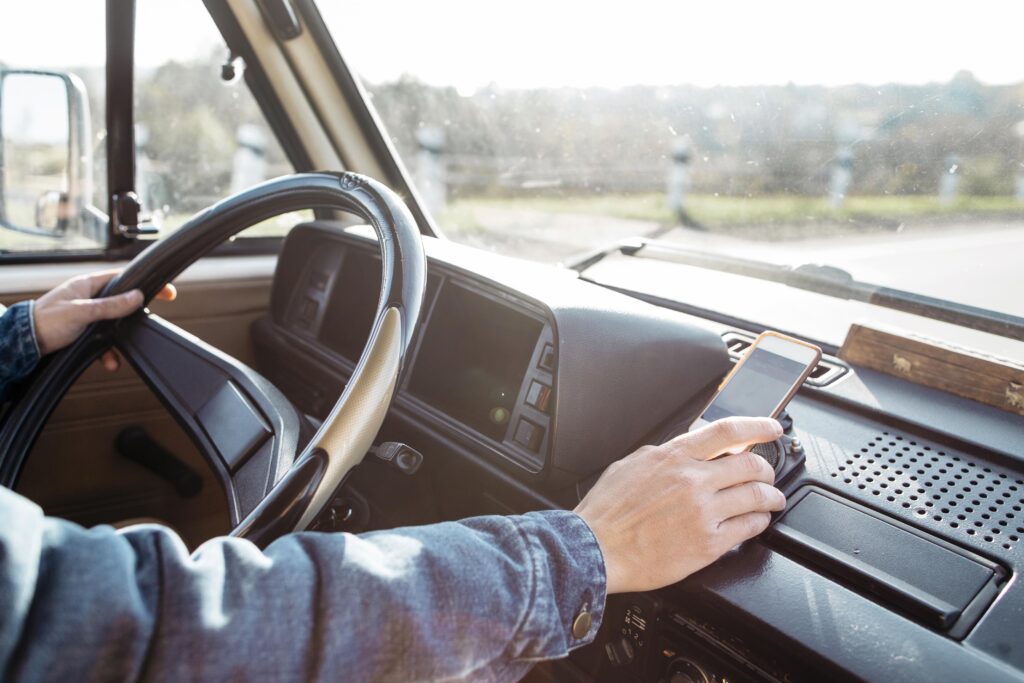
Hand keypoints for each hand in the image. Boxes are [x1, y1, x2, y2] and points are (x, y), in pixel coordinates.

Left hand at [33, 270, 175, 369]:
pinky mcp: (83, 332)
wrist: (22, 344)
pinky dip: (109, 353)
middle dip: (134, 317)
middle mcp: (89, 297)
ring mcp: (86, 315)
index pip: (125, 278)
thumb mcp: (82, 311)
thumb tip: (137, 297)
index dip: (146, 283)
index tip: (166, 292)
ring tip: (120, 352)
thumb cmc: (45, 321)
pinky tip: (110, 362)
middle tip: (149, 321)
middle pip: (122, 303)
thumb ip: (111, 305)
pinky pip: (103, 341)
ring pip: (114, 325)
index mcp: (88, 285)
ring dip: (119, 341)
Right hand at [575, 416, 785, 593]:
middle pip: (751, 464)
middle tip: (768, 474)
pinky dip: (760, 522)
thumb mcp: (631, 465)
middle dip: (767, 469)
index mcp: (673, 457)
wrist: (596, 549)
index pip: (727, 432)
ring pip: (757, 495)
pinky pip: (750, 527)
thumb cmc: (606, 513)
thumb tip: (686, 448)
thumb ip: (664, 454)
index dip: (758, 427)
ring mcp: (703, 512)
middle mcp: (692, 480)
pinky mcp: (708, 543)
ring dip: (772, 497)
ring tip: (772, 500)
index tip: (772, 428)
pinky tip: (757, 522)